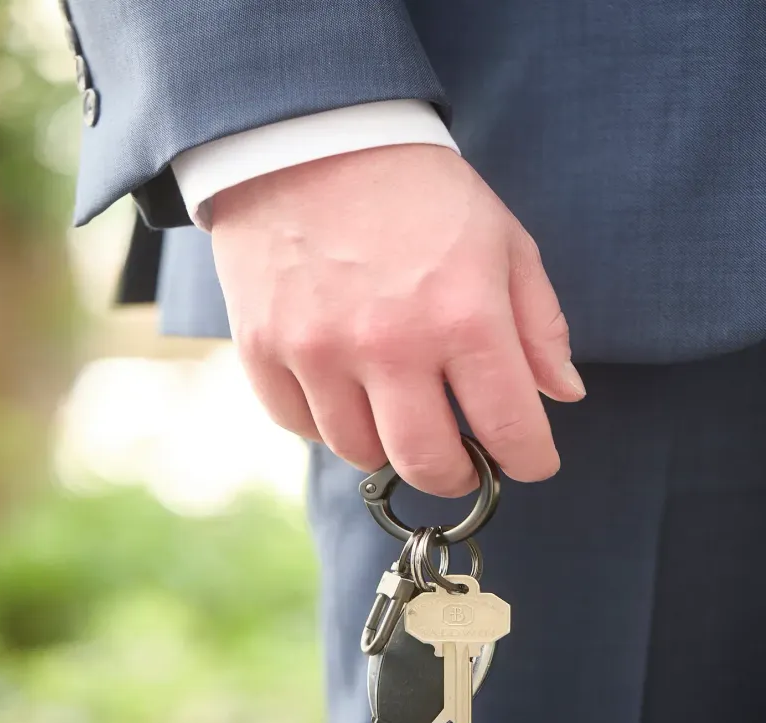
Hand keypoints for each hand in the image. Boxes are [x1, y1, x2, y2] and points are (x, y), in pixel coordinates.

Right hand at [211, 144, 584, 496]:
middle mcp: (389, 345)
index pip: (510, 430)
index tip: (529, 461)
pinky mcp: (263, 348)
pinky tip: (345, 391)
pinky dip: (329, 423)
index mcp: (463, 316)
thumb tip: (563, 394)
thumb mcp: (502, 240)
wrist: (312, 142)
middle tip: (463, 460)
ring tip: (399, 411)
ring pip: (359, 453)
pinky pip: (300, 425)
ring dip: (389, 446)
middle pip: (428, 463)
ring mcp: (317, 351)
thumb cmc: (420, 193)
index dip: (530, 460)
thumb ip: (539, 324)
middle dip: (458, 476)